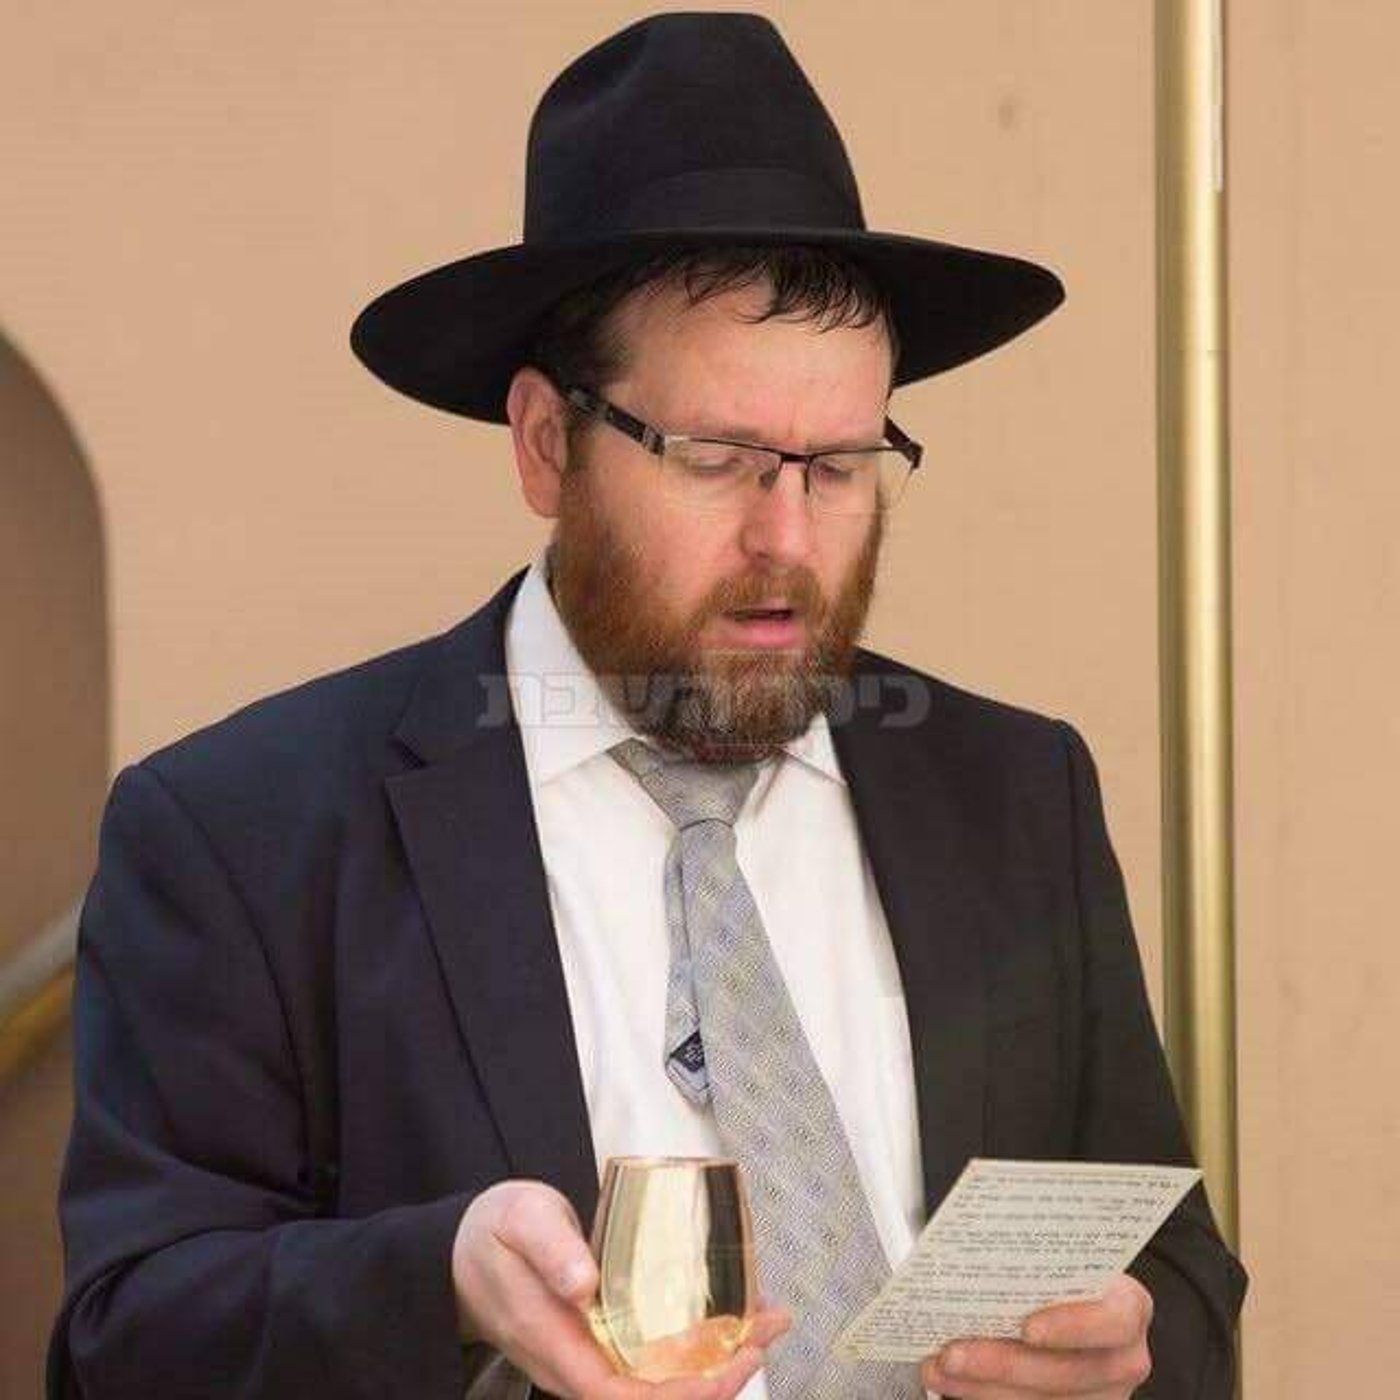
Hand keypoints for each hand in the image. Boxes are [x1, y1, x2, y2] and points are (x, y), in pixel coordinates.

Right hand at [452, 1180, 790, 1399]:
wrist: (461, 1252)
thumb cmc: (493, 1231)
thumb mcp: (520, 1220)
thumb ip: (551, 1248)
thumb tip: (586, 1282)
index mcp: (553, 1343)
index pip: (621, 1395)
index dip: (681, 1393)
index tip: (731, 1363)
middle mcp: (573, 1364)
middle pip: (650, 1399)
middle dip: (716, 1378)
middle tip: (766, 1332)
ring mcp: (586, 1357)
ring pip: (657, 1383)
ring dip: (715, 1362)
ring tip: (765, 1321)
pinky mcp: (598, 1343)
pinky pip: (652, 1360)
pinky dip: (696, 1345)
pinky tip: (730, 1318)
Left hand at [920, 1273, 1152, 1397]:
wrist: (1076, 1306)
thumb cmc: (1065, 1275)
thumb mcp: (1062, 1258)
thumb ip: (1036, 1258)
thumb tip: (975, 1238)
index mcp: (1127, 1308)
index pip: (1114, 1321)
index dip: (1073, 1326)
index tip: (1027, 1328)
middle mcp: (1122, 1358)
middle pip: (1065, 1372)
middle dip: (1002, 1363)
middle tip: (953, 1352)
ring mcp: (1102, 1395)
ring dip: (982, 1386)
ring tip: (938, 1367)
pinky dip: (982, 1395)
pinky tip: (948, 1381)